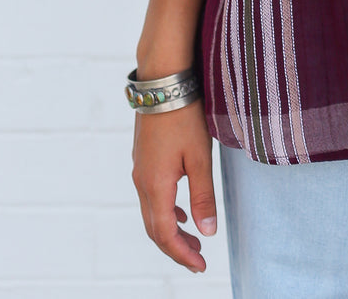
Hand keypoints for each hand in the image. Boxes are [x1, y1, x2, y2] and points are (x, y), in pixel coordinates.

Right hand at [131, 100, 217, 272]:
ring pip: (152, 212)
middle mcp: (142, 182)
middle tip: (197, 260)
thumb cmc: (184, 116)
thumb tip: (207, 232)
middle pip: (155, 228)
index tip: (201, 266)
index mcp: (156, 186)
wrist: (162, 81)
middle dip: (176, 247)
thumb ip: (203, 195)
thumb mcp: (200, 157)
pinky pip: (151, 195)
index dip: (182, 254)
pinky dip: (166, 210)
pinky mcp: (143, 158)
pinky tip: (182, 210)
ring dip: (171, 229)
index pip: (165, 234)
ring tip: (193, 239)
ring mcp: (140, 169)